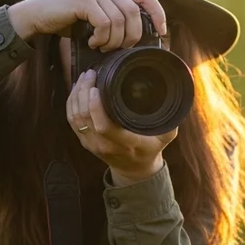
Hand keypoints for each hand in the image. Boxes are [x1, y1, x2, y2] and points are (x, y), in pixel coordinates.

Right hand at [6, 0, 167, 51]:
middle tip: (118, 48)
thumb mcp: (96, 19)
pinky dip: (101, 38)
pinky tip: (92, 42)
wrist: (37, 16)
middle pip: (135, 12)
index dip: (158, 13)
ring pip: (120, 20)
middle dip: (131, 36)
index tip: (162, 32)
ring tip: (101, 46)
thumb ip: (115, 20)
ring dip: (113, 40)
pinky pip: (105, 23)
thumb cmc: (67, 22)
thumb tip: (138, 38)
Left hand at [67, 68, 174, 184]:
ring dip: (76, 95)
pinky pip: (72, 120)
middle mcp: (105, 145)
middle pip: (85, 118)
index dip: (96, 106)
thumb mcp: (165, 136)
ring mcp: (92, 144)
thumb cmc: (150, 149)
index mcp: (125, 143)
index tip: (97, 87)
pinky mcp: (84, 141)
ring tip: (84, 77)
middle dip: (84, 92)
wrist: (134, 170)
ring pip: (75, 117)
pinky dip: (71, 103)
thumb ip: (169, 119)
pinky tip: (77, 89)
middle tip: (90, 74)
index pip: (104, 126)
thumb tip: (172, 95)